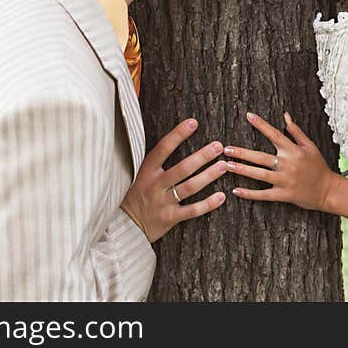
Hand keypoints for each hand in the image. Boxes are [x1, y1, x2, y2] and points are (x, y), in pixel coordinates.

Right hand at [121, 118, 226, 242]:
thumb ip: (154, 161)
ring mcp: (163, 202)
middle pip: (182, 168)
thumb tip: (172, 139)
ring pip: (189, 187)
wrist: (124, 225)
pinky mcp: (170, 218)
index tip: (193, 122)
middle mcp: (155, 185)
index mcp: (146, 170)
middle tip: (218, 146)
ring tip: (223, 166)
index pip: (163, 148)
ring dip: (208, 176)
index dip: (178, 135)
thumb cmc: (135, 194)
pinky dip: (208, 204)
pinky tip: (221, 196)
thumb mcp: (137, 174)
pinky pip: (192, 210)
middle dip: (202, 157)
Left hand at [226, 111, 336, 211]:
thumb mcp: (310, 146)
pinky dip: (249, 194)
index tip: (248, 116)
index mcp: (293, 151)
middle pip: (261, 157)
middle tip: (226, 149)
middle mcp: (288, 164)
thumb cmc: (318, 166)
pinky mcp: (284, 195)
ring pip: (259, 175)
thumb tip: (285, 115)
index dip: (261, 125)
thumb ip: (296, 131)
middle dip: (242, 153)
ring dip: (242, 170)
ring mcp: (285, 181)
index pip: (274, 134)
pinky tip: (236, 190)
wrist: (328, 190)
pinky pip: (263, 195)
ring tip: (227, 166)